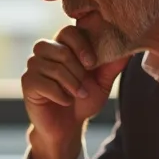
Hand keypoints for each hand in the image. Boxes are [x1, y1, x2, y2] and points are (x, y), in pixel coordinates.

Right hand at [21, 26, 128, 158]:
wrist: (68, 126)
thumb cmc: (84, 100)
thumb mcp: (103, 82)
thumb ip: (113, 64)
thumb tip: (130, 48)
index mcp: (64, 46)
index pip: (68, 32)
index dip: (81, 45)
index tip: (92, 63)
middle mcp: (47, 52)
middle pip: (60, 49)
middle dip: (77, 71)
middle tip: (84, 87)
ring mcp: (35, 66)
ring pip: (52, 67)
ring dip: (70, 83)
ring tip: (78, 95)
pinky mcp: (28, 82)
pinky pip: (42, 82)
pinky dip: (59, 94)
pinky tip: (64, 101)